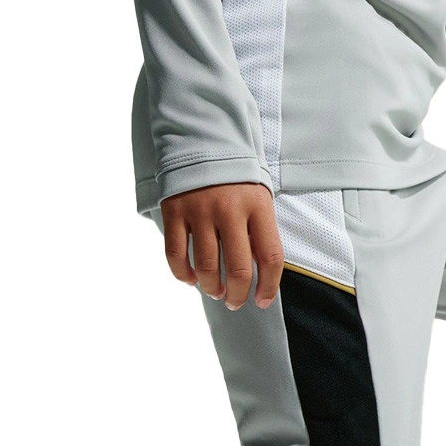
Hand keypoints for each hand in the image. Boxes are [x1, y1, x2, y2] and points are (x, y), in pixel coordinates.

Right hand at [161, 181, 283, 309]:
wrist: (206, 143)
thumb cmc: (238, 180)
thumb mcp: (259, 198)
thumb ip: (260, 231)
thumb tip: (259, 274)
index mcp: (259, 205)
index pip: (270, 255)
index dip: (268, 285)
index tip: (262, 301)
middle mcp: (230, 209)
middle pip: (237, 267)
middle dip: (237, 294)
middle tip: (235, 302)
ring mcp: (200, 210)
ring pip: (205, 265)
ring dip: (211, 287)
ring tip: (214, 291)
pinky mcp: (175, 211)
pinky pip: (174, 254)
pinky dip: (182, 274)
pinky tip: (190, 279)